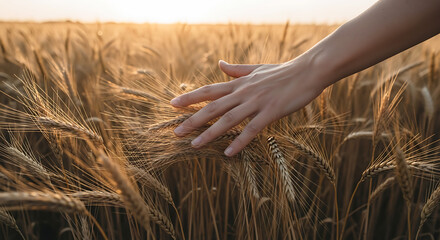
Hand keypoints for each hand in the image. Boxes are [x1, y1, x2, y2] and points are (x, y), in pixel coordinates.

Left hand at [171, 58, 325, 156]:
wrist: (308, 72)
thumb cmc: (282, 72)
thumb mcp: (256, 69)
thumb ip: (236, 70)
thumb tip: (219, 64)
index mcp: (239, 84)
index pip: (209, 90)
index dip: (190, 98)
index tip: (173, 104)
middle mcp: (244, 93)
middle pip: (213, 107)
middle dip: (192, 120)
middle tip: (176, 132)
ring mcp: (256, 102)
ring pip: (228, 120)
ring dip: (209, 133)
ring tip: (194, 145)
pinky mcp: (271, 112)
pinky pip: (252, 129)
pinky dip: (239, 141)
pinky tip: (228, 153)